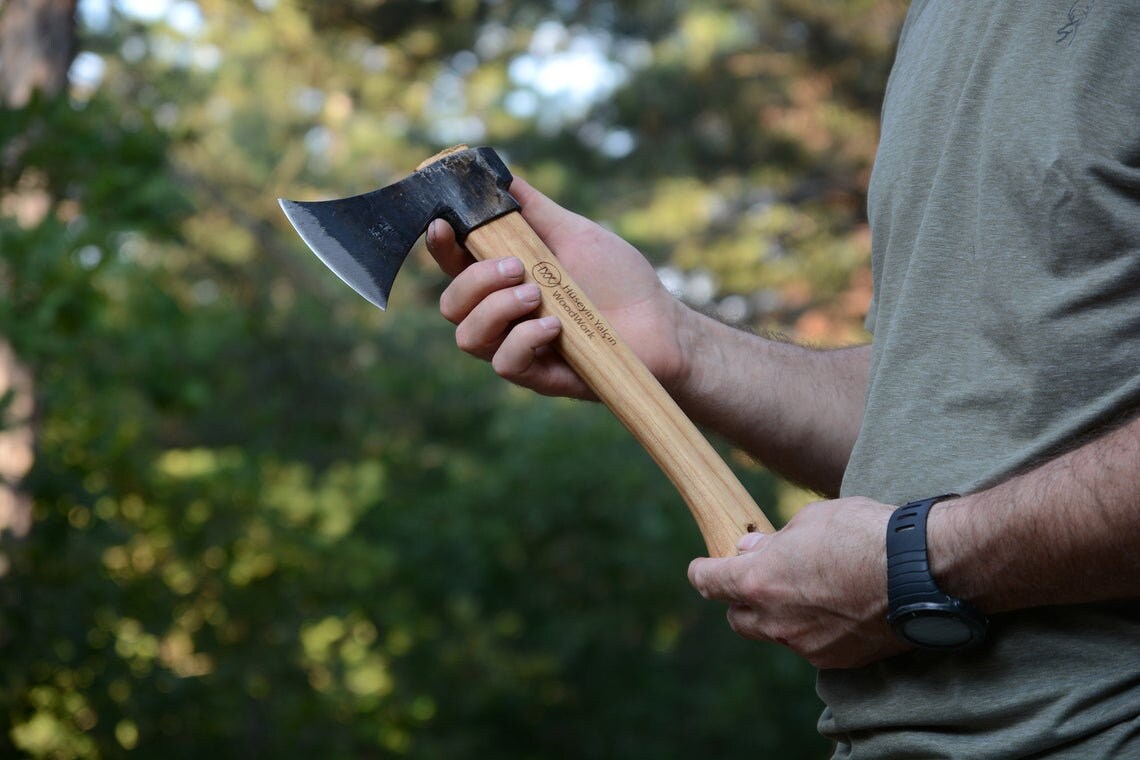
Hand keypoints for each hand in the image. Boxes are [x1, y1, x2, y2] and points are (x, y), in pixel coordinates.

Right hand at [427, 177, 686, 399]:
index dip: (440, 245)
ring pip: (468, 336)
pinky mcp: (538, 375)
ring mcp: (517, 346)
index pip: (454, 264)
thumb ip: (534, 208)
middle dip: (474, 281)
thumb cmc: (619, 279)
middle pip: (450, 305)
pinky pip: (504, 363)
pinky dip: (522, 339)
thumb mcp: (574, 233)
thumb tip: (499, 174)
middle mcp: (502, 315)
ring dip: (495, 309)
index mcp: (504, 278)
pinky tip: (555, 326)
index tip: (444, 223)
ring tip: (536, 294)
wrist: (662, 324)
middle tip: (518, 268)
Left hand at [687, 497, 905, 668]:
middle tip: (760, 579)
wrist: (920, 572)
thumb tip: (750, 550)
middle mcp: (776, 620)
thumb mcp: (811, 520)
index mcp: (760, 581)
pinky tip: (840, 608)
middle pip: (738, 618)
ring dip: (782, 615)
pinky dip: (816, 630)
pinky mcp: (838, 660)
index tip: (701, 568)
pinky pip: (813, 646)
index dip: (701, 573)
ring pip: (778, 633)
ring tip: (813, 589)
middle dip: (742, 601)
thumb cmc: (864, 534)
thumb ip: (774, 540)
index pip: (709, 582)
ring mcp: (806, 645)